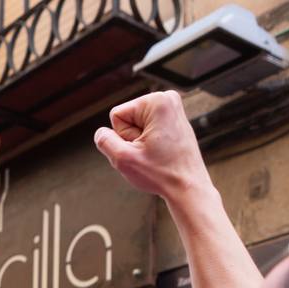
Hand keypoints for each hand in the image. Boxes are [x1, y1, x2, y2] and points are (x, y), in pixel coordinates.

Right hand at [93, 91, 210, 202]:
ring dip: (140, 143)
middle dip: (132, 139)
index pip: (117, 116)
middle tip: (149, 154)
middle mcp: (167, 99)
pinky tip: (161, 153)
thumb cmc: (163, 174)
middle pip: (127, 119)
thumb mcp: (124, 159)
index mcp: (157, 101)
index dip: (123, 137)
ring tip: (157, 154)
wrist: (188, 187)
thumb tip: (100, 133)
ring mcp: (172, 109)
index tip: (142, 149)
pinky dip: (149, 143)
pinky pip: (147, 130)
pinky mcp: (173, 120)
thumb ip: (105, 142)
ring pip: (135, 126)